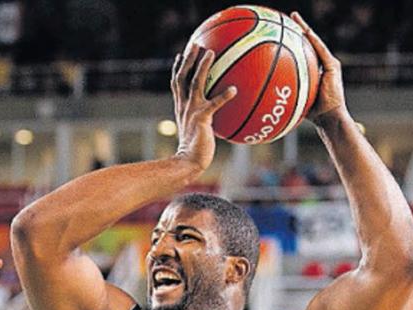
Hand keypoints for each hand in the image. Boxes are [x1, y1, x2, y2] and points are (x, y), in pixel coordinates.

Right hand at [172, 44, 236, 172]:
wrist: (188, 162)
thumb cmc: (195, 151)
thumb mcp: (197, 131)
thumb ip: (203, 120)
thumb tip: (215, 117)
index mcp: (181, 107)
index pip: (177, 83)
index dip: (179, 68)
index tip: (182, 54)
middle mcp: (184, 106)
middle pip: (183, 77)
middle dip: (188, 59)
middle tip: (195, 43)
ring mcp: (192, 111)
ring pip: (195, 83)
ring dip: (202, 67)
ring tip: (210, 53)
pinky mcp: (202, 119)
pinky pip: (214, 104)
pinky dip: (224, 96)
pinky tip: (235, 89)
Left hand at [290, 13, 346, 124]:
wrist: (329, 117)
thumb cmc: (312, 114)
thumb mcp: (295, 101)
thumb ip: (285, 94)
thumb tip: (265, 95)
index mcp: (314, 71)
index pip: (302, 52)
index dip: (293, 41)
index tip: (282, 31)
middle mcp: (322, 64)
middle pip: (307, 42)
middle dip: (297, 29)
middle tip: (287, 18)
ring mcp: (329, 64)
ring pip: (314, 41)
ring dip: (304, 28)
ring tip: (293, 17)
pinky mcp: (333, 66)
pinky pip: (320, 50)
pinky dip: (313, 40)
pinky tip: (305, 31)